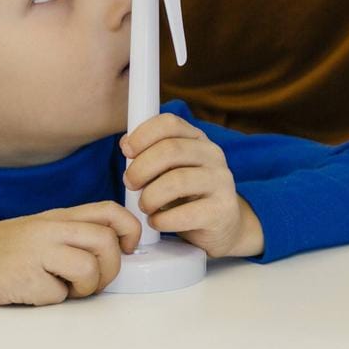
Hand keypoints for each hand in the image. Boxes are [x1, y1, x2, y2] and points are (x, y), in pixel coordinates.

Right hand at [0, 202, 139, 304]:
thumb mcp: (35, 230)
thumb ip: (70, 234)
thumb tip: (113, 249)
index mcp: (55, 216)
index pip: (109, 211)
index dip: (130, 229)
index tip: (129, 247)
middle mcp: (48, 229)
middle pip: (106, 242)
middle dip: (110, 268)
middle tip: (94, 281)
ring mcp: (35, 252)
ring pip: (89, 268)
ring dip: (85, 288)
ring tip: (66, 290)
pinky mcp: (21, 278)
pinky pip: (57, 295)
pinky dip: (51, 300)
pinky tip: (33, 293)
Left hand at [122, 113, 261, 258]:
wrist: (220, 225)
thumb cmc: (186, 196)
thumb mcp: (170, 169)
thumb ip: (152, 154)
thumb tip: (127, 144)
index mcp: (198, 141)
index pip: (170, 123)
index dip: (142, 135)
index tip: (126, 151)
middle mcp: (213, 156)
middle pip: (170, 150)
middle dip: (140, 169)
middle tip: (130, 184)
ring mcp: (221, 182)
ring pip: (176, 181)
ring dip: (149, 197)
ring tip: (145, 207)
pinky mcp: (221, 211)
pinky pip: (184, 214)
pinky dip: (161, 220)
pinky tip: (158, 221)